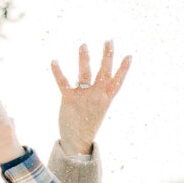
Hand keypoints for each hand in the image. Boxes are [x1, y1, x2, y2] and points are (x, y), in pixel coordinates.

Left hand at [51, 40, 131, 155]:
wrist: (77, 141)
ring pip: (85, 74)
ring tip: (83, 45)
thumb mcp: (98, 108)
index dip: (123, 69)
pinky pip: (63, 83)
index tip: (129, 56)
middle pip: (104, 73)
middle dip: (107, 56)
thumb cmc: (88, 123)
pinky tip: (54, 61)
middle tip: (109, 41)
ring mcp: (84, 97)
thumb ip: (97, 93)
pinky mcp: (69, 99)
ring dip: (84, 59)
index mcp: (106, 99)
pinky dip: (58, 72)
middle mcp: (97, 96)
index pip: (117, 82)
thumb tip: (97, 79)